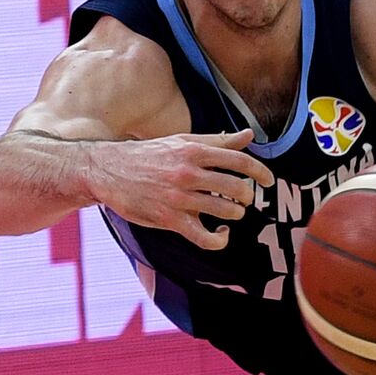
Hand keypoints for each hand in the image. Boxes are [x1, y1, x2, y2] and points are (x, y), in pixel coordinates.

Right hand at [88, 128, 273, 249]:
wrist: (107, 169)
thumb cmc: (149, 154)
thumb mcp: (182, 141)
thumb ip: (218, 141)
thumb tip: (249, 135)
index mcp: (194, 151)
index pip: (240, 161)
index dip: (260, 172)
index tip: (268, 182)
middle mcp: (188, 173)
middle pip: (237, 188)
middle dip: (246, 196)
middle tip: (243, 198)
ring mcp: (178, 197)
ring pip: (225, 211)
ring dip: (235, 214)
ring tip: (230, 212)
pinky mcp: (169, 219)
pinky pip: (204, 237)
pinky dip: (220, 239)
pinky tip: (221, 233)